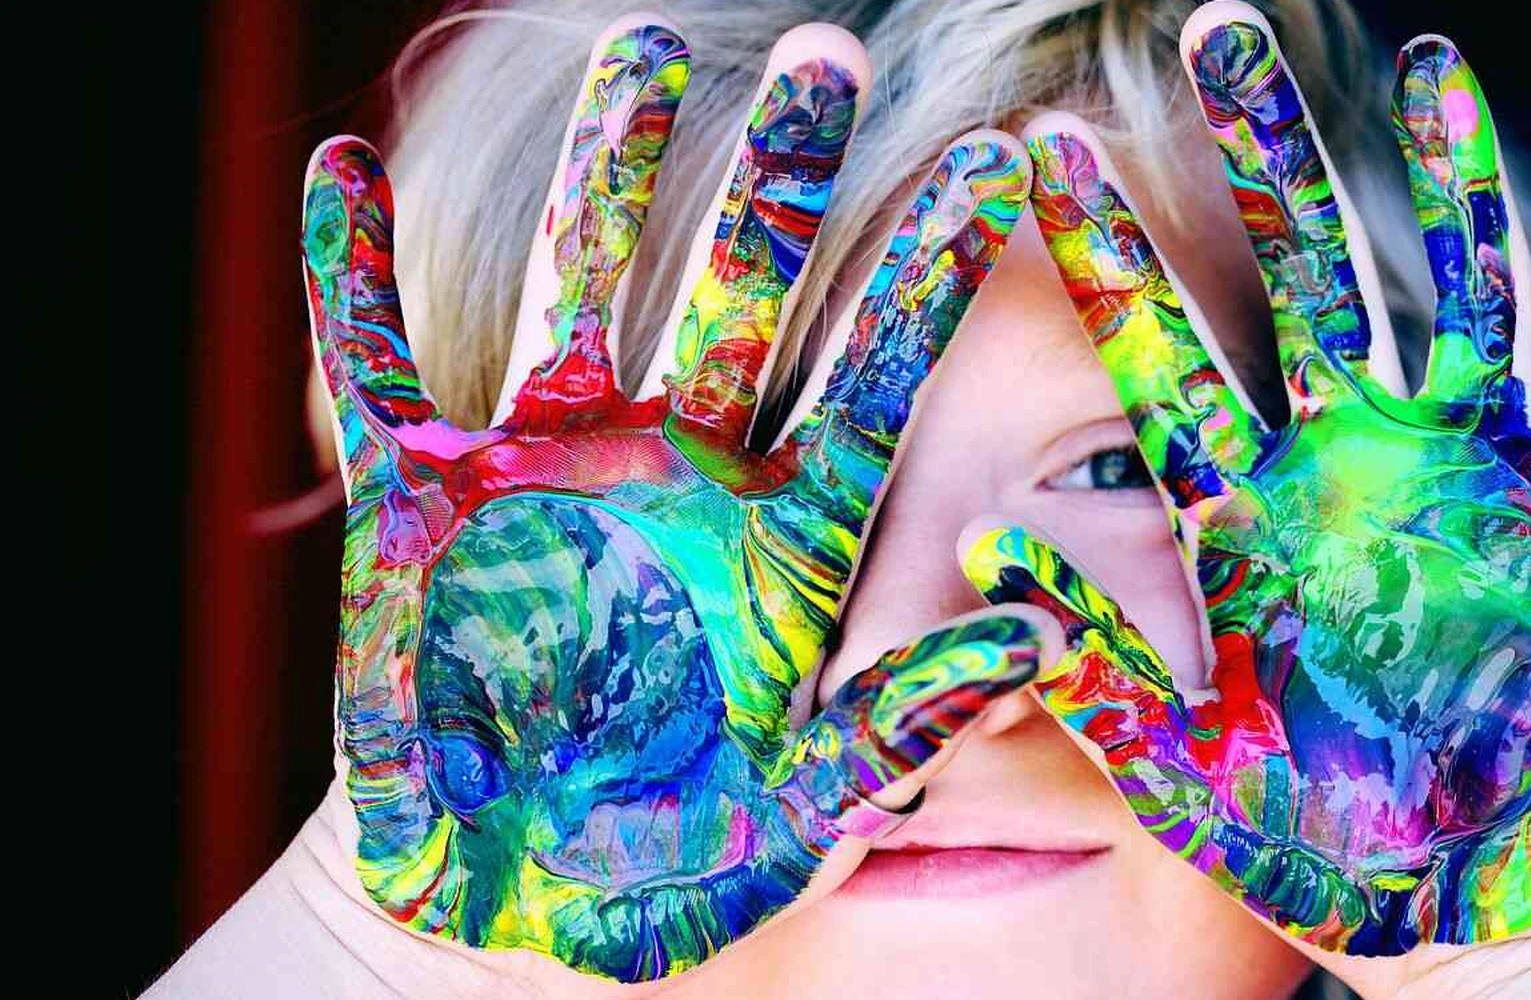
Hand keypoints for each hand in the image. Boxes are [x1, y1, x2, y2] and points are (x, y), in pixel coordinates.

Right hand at [303, 17, 1036, 981]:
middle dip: (776, 178)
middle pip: (741, 294)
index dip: (927, 278)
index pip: (874, 382)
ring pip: (584, 285)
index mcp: (781, 538)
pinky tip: (336, 174)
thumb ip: (907, 719)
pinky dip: (348, 281)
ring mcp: (548, 468)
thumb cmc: (666, 858)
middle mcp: (677, 472)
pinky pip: (377, 368)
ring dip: (605, 173)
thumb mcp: (798, 809)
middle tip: (827, 53)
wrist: (508, 894)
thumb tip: (1041, 634)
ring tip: (641, 44)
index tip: (997, 164)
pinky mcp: (418, 498)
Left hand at [961, 4, 1530, 963]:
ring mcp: (1483, 468)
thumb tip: (979, 551)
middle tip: (1219, 31)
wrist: (1466, 906)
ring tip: (1433, 61)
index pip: (1162, 352)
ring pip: (1467, 285)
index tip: (1033, 152)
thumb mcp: (1182, 761)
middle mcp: (1361, 460)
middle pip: (1304, 274)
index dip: (1104, 254)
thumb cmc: (1317, 848)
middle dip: (1266, 157)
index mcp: (1253, 509)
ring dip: (1457, 175)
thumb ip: (1092, 656)